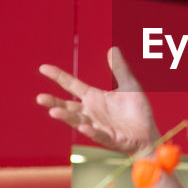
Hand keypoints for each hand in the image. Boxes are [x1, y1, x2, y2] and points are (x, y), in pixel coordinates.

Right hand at [36, 47, 158, 156]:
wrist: (148, 133)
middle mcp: (91, 112)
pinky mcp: (110, 138)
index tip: (43, 68)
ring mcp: (99, 126)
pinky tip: (84, 127)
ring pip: (78, 121)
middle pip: (68, 106)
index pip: (72, 85)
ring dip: (66, 117)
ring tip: (53, 112)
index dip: (58, 76)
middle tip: (40, 98)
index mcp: (94, 98)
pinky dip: (91, 131)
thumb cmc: (136, 111)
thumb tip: (112, 49)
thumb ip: (120, 69)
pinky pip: (99, 135)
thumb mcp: (129, 86)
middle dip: (54, 103)